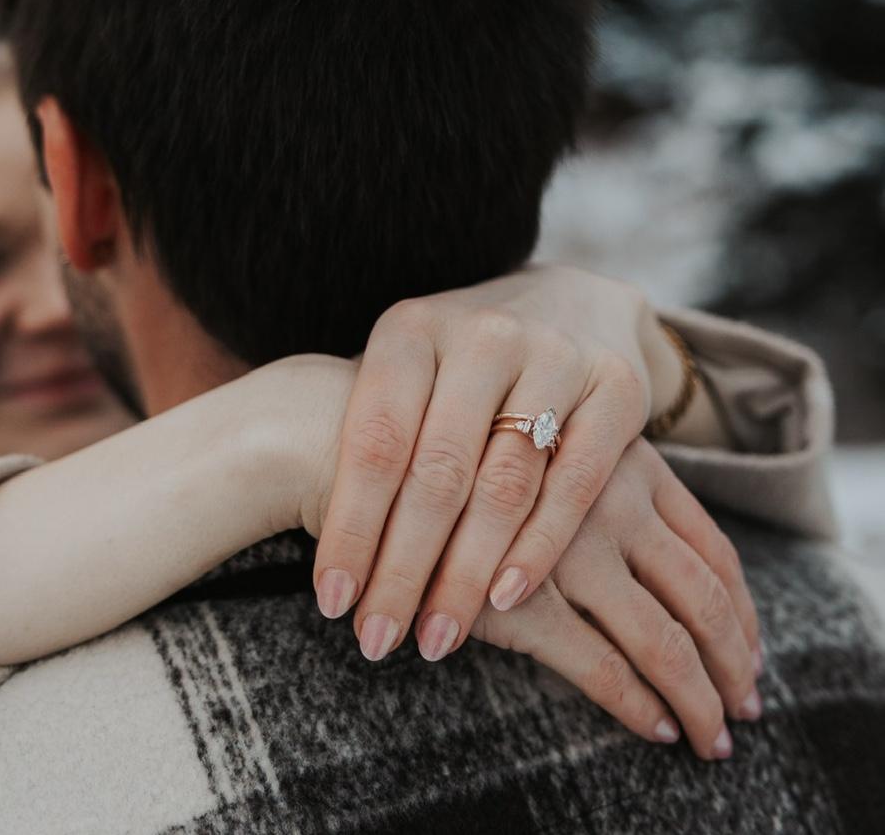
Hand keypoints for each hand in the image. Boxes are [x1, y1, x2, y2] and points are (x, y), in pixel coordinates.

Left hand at [305, 266, 689, 663]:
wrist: (566, 304)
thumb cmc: (457, 365)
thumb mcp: (404, 377)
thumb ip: (371, 445)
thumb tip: (328, 560)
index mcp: (411, 328)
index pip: (375, 439)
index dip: (351, 525)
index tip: (331, 600)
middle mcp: (481, 334)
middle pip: (435, 470)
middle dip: (403, 567)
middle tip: (378, 639)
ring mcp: (553, 354)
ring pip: (503, 483)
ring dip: (465, 573)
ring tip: (435, 636)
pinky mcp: (615, 386)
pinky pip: (573, 482)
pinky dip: (537, 547)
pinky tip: (504, 599)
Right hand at [469, 439, 761, 758]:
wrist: (364, 452)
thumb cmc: (448, 451)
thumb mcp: (539, 447)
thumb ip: (590, 486)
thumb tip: (653, 564)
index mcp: (622, 458)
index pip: (711, 546)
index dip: (743, 608)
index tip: (751, 649)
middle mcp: (609, 499)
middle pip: (704, 597)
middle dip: (734, 663)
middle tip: (744, 705)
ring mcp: (570, 550)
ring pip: (667, 641)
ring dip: (699, 700)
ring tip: (710, 736)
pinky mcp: (524, 600)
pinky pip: (604, 667)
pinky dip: (639, 706)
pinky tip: (655, 728)